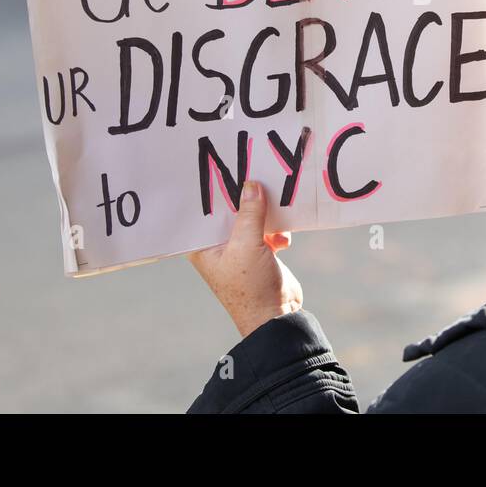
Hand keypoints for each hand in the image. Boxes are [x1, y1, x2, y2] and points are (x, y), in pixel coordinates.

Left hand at [188, 182, 301, 337]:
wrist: (276, 316)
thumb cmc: (251, 287)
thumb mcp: (247, 246)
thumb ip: (249, 214)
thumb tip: (252, 185)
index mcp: (202, 246)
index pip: (203, 211)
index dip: (213, 192)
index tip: (224, 169)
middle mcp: (217, 245)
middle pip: (229, 211)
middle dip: (244, 198)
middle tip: (256, 176)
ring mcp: (239, 248)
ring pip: (250, 217)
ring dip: (265, 215)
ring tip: (276, 214)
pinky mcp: (259, 251)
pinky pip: (266, 228)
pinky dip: (276, 230)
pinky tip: (283, 240)